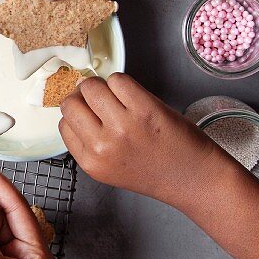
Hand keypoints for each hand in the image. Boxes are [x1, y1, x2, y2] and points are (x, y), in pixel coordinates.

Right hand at [59, 74, 219, 207]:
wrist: (194, 178)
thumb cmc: (157, 172)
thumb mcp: (111, 168)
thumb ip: (91, 143)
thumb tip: (78, 105)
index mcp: (91, 163)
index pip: (64, 124)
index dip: (78, 113)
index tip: (89, 111)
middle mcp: (102, 146)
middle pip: (72, 102)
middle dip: (84, 97)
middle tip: (102, 100)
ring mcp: (122, 126)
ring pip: (92, 87)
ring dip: (103, 86)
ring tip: (120, 98)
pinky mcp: (144, 109)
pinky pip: (118, 79)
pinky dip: (122, 82)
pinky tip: (134, 95)